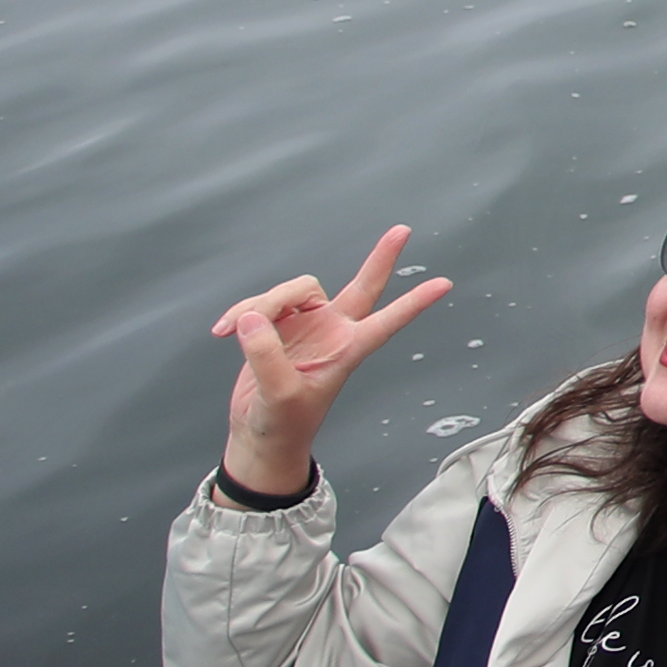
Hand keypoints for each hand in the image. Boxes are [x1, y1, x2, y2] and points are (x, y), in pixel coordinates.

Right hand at [213, 224, 454, 490]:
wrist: (258, 435)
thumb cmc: (282, 424)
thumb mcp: (278, 395)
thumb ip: (267, 355)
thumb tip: (253, 318)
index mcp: (346, 351)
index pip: (386, 322)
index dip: (413, 304)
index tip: (444, 285)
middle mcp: (332, 332)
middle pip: (360, 287)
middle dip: (380, 259)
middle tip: (402, 231)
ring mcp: (306, 326)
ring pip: (291, 292)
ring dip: (260, 304)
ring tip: (232, 332)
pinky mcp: (277, 326)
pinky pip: (260, 304)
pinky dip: (239, 313)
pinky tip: (221, 332)